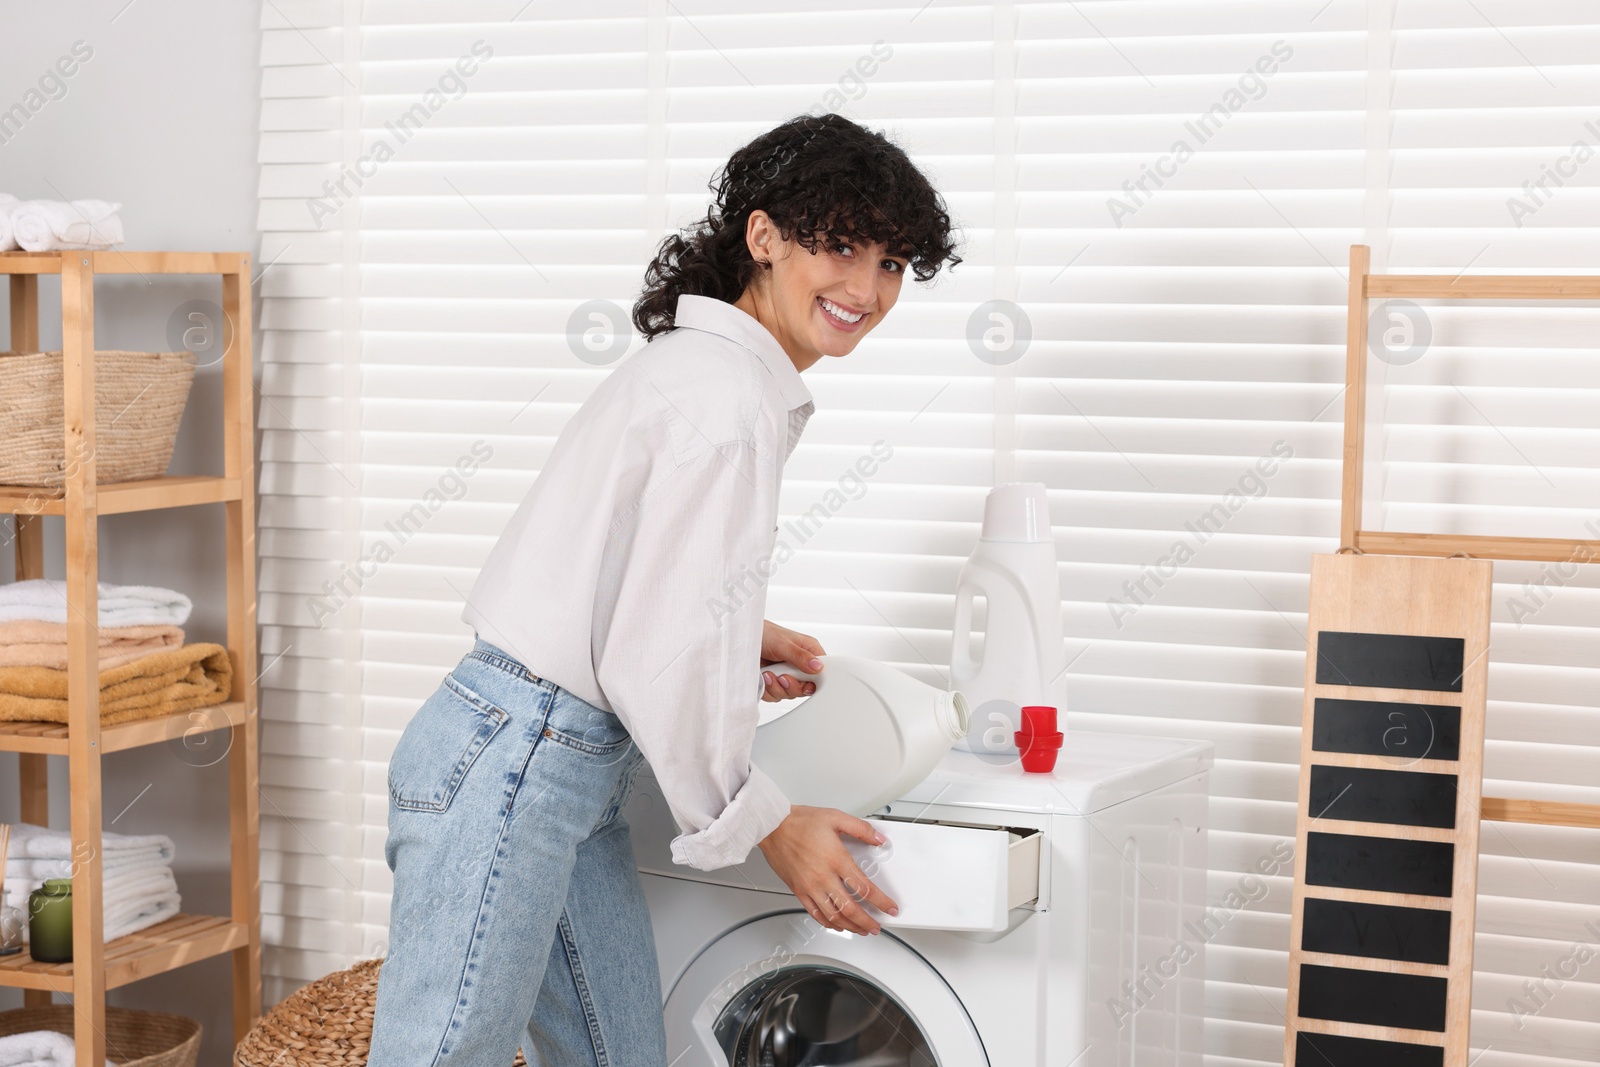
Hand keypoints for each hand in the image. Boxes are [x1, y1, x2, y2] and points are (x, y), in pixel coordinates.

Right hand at [757, 805, 898, 935]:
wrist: (772, 826)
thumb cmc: (799, 822)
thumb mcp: (835, 817)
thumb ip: (861, 829)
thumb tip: (879, 838)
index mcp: (836, 859)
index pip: (864, 888)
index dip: (881, 901)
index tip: (889, 907)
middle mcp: (823, 877)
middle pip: (851, 909)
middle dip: (867, 921)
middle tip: (877, 926)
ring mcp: (810, 887)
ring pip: (833, 916)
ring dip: (850, 927)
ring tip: (861, 930)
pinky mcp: (798, 891)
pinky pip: (815, 914)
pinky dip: (828, 923)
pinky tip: (836, 924)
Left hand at [759, 620, 823, 701]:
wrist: (742, 639)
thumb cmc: (764, 633)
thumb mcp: (783, 643)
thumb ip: (801, 656)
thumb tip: (818, 666)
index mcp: (808, 652)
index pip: (822, 672)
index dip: (815, 681)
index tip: (806, 683)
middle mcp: (799, 665)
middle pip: (805, 688)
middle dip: (792, 685)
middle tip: (783, 677)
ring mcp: (787, 674)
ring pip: (790, 694)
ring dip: (777, 687)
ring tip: (769, 674)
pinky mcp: (774, 683)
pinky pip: (776, 696)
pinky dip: (768, 690)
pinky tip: (764, 677)